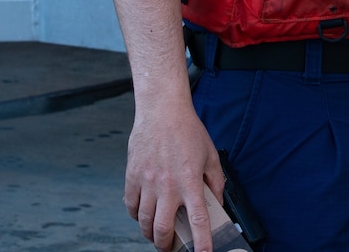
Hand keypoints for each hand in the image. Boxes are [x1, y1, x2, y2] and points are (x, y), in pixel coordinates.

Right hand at [123, 100, 223, 251]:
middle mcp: (167, 186)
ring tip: (156, 236)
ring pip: (144, 222)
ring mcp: (147, 183)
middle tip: (170, 248)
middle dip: (167, 245)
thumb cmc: (188, 131)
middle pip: (163, 229)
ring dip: (150, 234)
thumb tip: (217, 202)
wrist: (162, 111)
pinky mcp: (132, 177)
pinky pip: (130, 206)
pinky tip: (142, 215)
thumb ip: (216, 181)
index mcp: (190, 181)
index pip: (198, 219)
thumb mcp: (211, 155)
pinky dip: (135, 216)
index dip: (202, 241)